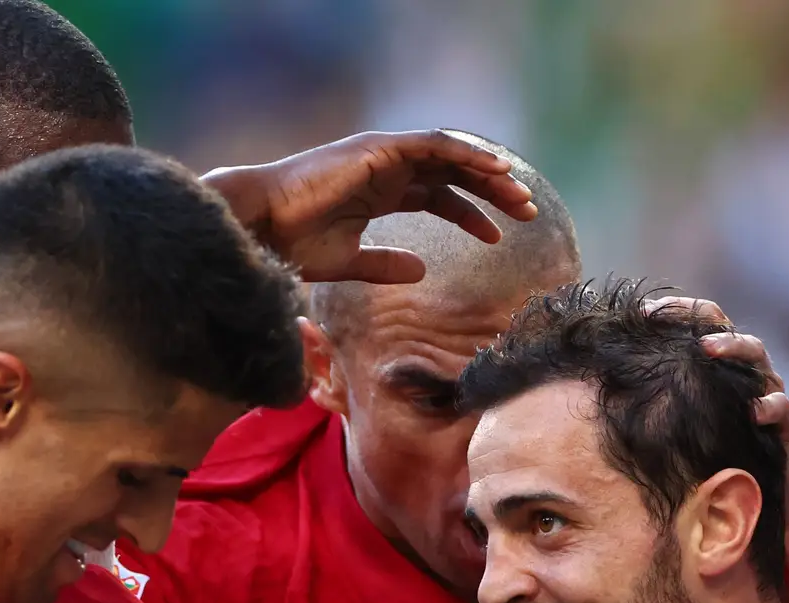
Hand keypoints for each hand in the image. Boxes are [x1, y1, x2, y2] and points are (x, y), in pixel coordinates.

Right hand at [203, 130, 535, 283]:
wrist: (261, 225)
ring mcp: (383, 155)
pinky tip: (494, 171)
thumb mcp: (349, 261)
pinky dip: (465, 154)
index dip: (470, 214)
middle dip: (491, 192)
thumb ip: (384, 264)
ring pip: (450, 156)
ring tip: (520, 195)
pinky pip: (434, 145)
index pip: (438, 196)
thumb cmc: (293, 243)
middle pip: (452, 173)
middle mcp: (386, 169)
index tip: (498, 237)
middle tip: (527, 213)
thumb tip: (421, 271)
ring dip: (488, 173)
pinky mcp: (379, 148)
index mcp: (380, 191)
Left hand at [645, 296, 788, 520]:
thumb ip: (653, 395)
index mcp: (721, 365)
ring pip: (759, 361)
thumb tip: (600, 381)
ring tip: (709, 351)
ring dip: (735, 349)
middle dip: (710, 327)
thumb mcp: (677, 420)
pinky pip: (783, 408)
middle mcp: (747, 374)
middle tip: (684, 330)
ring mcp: (769, 395)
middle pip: (734, 335)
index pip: (704, 321)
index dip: (677, 311)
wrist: (751, 494)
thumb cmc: (708, 453)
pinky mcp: (785, 425)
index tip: (643, 313)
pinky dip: (769, 406)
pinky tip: (752, 411)